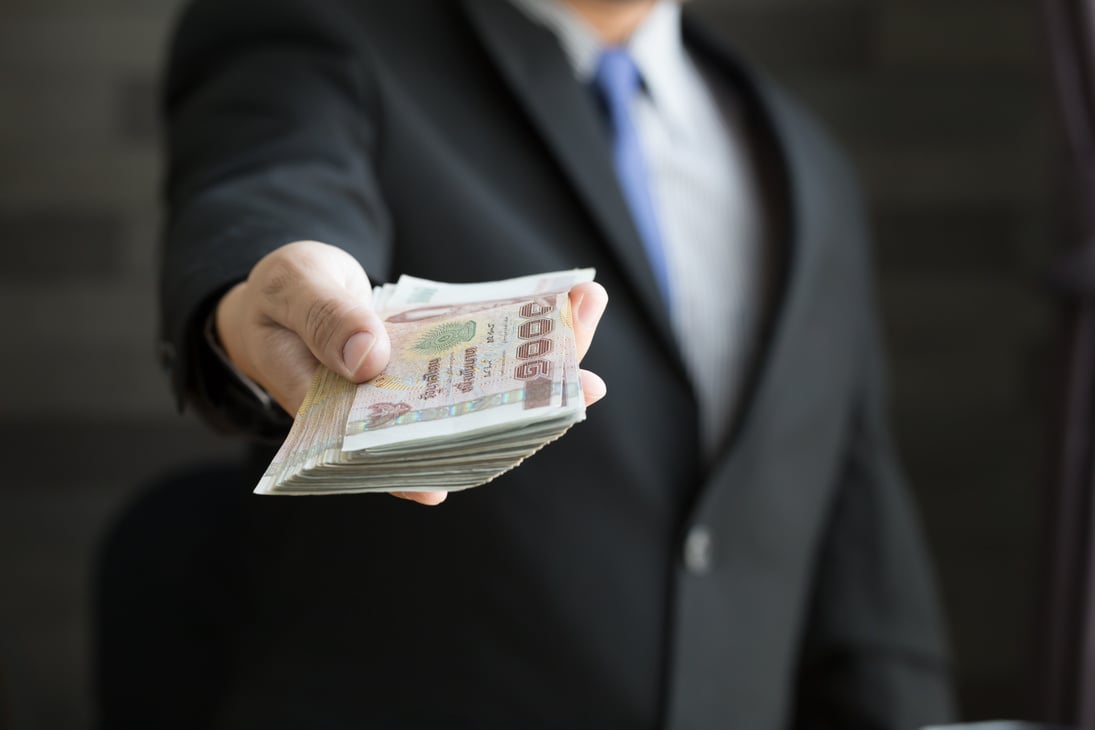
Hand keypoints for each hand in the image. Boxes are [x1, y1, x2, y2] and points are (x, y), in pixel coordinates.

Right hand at [215, 240, 607, 505]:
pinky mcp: (445, 363)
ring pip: (488, 390)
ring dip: (542, 361)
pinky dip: (525, 332)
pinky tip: (565, 306)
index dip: (440, 464)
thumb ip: (323, 320)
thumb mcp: (290, 292)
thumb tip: (369, 357)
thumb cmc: (278, 300)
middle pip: (463, 425)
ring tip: (587, 316)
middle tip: (587, 384)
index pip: (394, 456)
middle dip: (526, 406)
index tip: (484, 468)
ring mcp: (424, 392)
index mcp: (341, 421)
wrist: (288, 291)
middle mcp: (393, 418)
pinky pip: (490, 356)